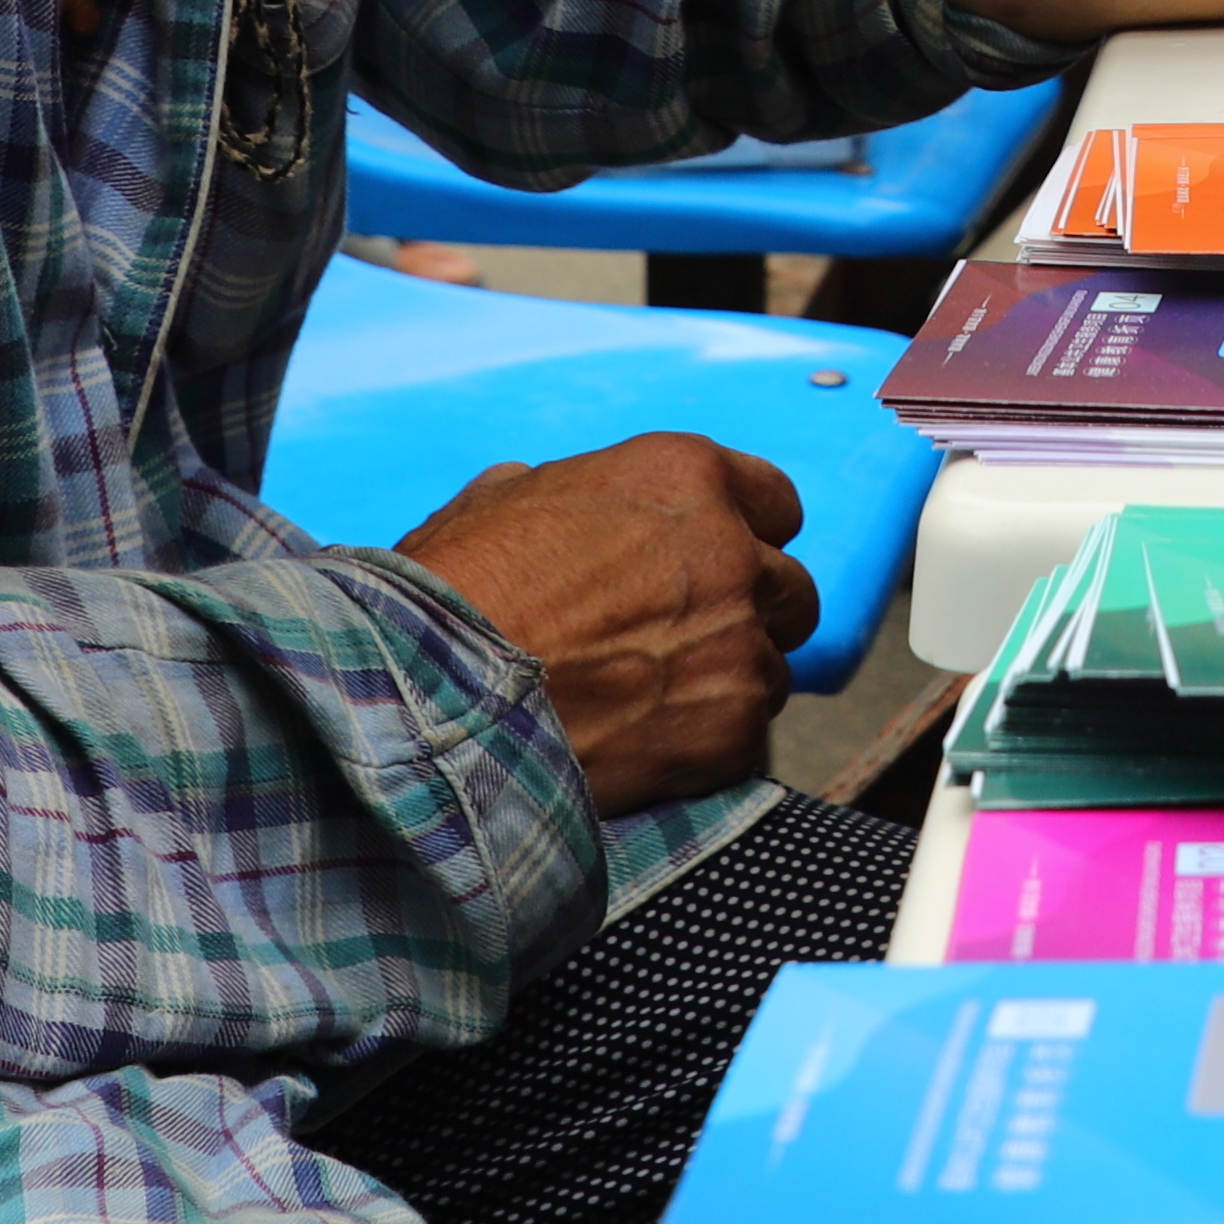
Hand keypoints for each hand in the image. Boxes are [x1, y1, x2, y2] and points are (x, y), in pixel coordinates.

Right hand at [396, 432, 819, 815]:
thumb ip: (570, 493)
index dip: (743, 537)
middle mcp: (730, 551)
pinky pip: (749, 737)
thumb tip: (564, 503)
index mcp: (683, 476)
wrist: (436, 696)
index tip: (713, 568)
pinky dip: (708, 747)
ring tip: (648, 705)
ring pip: (771, 667)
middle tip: (682, 644)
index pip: (775, 502)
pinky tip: (646, 746)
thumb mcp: (502, 499)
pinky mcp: (734, 728)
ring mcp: (740, 643)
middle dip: (746, 613)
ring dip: (725, 684)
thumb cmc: (454, 593)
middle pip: (788, 588)